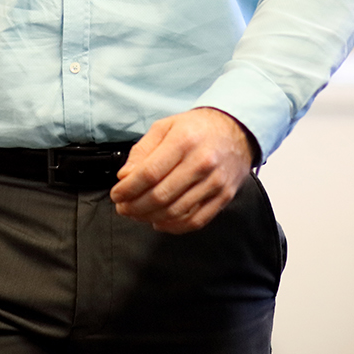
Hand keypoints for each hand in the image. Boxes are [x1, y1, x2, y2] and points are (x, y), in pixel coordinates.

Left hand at [110, 107, 254, 233]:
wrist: (236, 130)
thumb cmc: (197, 128)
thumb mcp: (164, 127)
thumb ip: (142, 151)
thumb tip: (125, 177)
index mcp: (183, 141)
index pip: (149, 174)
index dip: (128, 189)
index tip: (116, 194)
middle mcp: (201, 163)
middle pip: (161, 195)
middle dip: (135, 206)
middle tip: (123, 207)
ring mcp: (215, 183)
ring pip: (176, 211)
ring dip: (151, 217)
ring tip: (137, 214)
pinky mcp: (224, 197)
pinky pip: (196, 220)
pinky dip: (174, 226)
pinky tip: (159, 221)